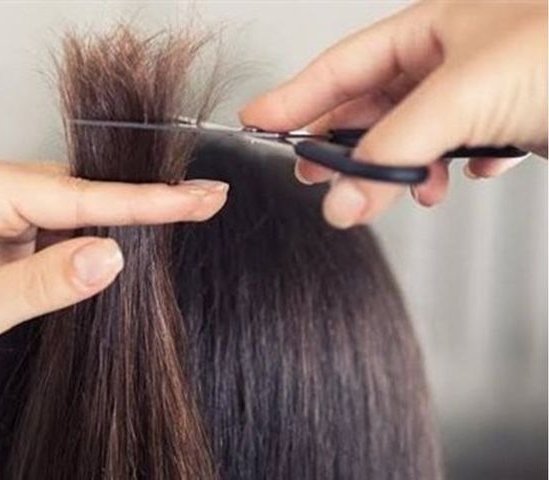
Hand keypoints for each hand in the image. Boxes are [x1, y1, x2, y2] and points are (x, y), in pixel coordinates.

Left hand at [0, 156, 227, 422]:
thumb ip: (44, 282)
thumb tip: (113, 256)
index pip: (80, 196)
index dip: (146, 201)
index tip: (198, 197)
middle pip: (84, 193)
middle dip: (145, 203)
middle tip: (206, 202)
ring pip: (76, 210)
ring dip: (122, 222)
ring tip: (184, 215)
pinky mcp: (2, 232)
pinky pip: (59, 228)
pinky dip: (92, 241)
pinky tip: (124, 245)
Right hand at [241, 0, 546, 227]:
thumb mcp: (463, 93)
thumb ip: (394, 149)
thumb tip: (341, 198)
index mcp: (431, 29)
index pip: (342, 65)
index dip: (295, 95)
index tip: (255, 121)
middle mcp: (450, 58)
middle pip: (373, 107)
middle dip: (347, 145)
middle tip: (315, 175)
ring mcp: (479, 92)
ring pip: (416, 137)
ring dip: (404, 170)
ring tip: (405, 192)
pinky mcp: (509, 123)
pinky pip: (460, 152)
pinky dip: (453, 171)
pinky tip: (463, 176)